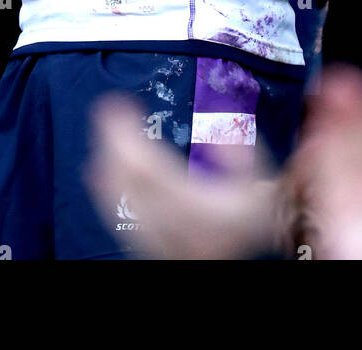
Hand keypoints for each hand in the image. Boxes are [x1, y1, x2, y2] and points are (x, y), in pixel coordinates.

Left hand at [85, 94, 289, 259]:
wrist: (242, 256)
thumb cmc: (250, 217)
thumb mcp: (259, 183)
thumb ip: (242, 154)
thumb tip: (218, 130)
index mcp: (197, 205)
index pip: (149, 167)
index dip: (127, 135)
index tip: (120, 104)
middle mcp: (172, 224)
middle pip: (129, 180)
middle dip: (111, 141)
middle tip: (107, 110)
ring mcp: (157, 239)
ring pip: (119, 200)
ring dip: (106, 163)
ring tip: (104, 134)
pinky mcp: (149, 246)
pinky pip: (120, 216)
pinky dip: (107, 189)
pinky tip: (102, 170)